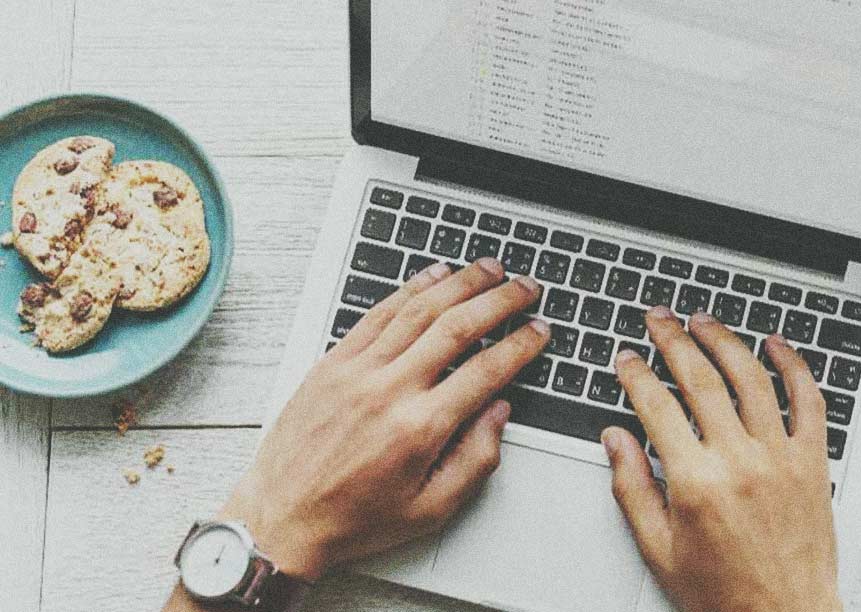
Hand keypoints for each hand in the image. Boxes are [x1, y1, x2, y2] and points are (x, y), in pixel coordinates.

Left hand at [217, 258, 546, 579]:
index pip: (486, 371)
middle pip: (457, 327)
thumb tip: (499, 413)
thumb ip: (476, 460)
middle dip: (499, 301)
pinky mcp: (332, 363)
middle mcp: (389, 391)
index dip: (521, 346)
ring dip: (460, 282)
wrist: (281, 519)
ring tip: (489, 269)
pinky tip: (433, 276)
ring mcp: (357, 371)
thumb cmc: (354, 519)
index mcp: (420, 428)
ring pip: (418, 309)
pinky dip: (409, 289)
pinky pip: (377, 313)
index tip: (539, 332)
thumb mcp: (431, 509)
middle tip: (525, 288)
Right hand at [603, 307, 840, 611]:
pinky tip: (778, 345)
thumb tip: (615, 440)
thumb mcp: (659, 549)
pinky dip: (795, 367)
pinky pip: (809, 401)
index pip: (656, 406)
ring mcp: (781, 457)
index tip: (626, 358)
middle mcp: (739, 461)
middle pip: (701, 378)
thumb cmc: (724, 593)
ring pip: (752, 378)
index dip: (636, 374)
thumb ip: (632, 488)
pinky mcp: (813, 462)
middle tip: (659, 319)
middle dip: (673, 339)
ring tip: (705, 321)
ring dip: (725, 340)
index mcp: (696, 482)